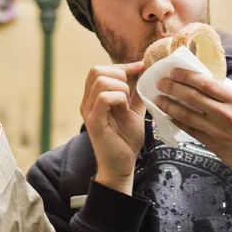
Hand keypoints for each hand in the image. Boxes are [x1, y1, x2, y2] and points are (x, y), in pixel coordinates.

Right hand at [80, 62, 145, 194]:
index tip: (140, 68)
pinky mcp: (94, 121)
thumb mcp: (134, 111)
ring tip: (127, 104)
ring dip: (121, 88)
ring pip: (101, 81)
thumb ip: (136, 94)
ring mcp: (88, 111)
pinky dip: (119, 98)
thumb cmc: (125, 140)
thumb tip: (144, 73)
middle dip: (120, 74)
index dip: (121, 66)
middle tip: (131, 92)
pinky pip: (104, 97)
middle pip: (96, 70)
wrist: (121, 166)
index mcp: (93, 98)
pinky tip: (125, 110)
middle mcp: (87, 102)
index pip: (100, 70)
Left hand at [155, 68, 231, 174]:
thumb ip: (225, 94)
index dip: (186, 76)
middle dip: (172, 88)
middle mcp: (223, 113)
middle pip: (191, 97)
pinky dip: (177, 122)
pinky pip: (189, 130)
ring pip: (186, 114)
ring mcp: (216, 129)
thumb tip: (202, 83)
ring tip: (157, 99)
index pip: (205, 83)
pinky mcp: (211, 143)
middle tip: (160, 83)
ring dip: (169, 105)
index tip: (173, 71)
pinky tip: (168, 116)